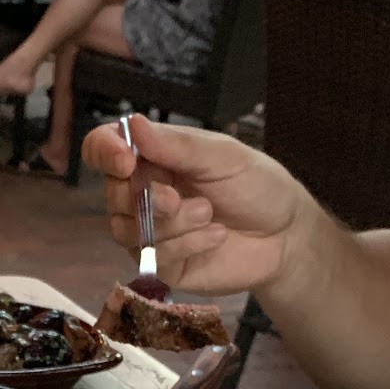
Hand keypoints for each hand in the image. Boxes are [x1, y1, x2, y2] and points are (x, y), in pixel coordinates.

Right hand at [83, 115, 315, 296]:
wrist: (285, 235)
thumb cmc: (256, 186)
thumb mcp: (222, 156)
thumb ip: (177, 144)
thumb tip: (133, 123)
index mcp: (153, 157)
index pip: (104, 148)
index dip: (104, 152)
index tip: (125, 161)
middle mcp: (143, 193)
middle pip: (111, 194)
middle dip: (145, 198)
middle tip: (179, 198)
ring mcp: (149, 232)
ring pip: (127, 230)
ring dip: (170, 223)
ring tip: (209, 215)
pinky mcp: (161, 265)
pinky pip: (152, 258)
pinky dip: (185, 244)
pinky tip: (215, 237)